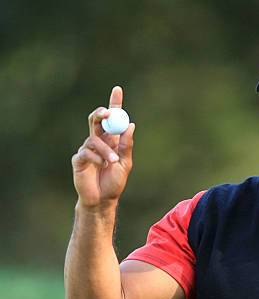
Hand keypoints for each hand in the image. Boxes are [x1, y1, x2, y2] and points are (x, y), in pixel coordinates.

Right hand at [71, 86, 135, 208]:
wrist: (102, 200)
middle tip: (109, 113)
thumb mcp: (126, 164)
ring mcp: (87, 149)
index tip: (117, 89)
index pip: (113, 118)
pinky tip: (101, 166)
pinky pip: (87, 152)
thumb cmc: (114, 183)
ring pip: (95, 139)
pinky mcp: (78, 159)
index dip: (114, 103)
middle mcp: (98, 141)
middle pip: (96, 119)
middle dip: (102, 113)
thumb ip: (127, 145)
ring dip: (106, 150)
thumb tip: (131, 125)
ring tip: (113, 162)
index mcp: (112, 140)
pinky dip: (97, 158)